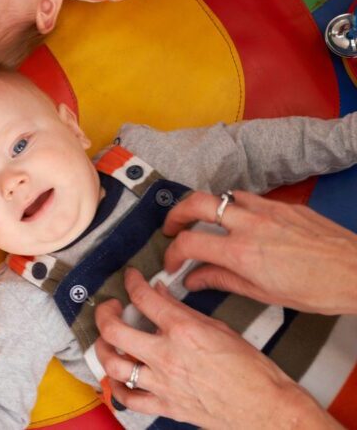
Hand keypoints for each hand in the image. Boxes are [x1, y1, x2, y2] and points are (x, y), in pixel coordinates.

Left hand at [94, 268, 333, 427]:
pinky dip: (116, 388)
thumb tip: (160, 292)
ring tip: (107, 340)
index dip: (131, 282)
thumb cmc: (253, 371)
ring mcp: (163, 383)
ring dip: (103, 348)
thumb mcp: (220, 328)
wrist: (268, 410)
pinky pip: (128, 399)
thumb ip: (183, 310)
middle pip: (114, 329)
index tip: (130, 278)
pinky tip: (116, 377)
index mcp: (184, 331)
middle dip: (104, 313)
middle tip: (109, 308)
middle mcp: (167, 356)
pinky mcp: (166, 406)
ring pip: (113, 364)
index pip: (144, 297)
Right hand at [163, 191, 356, 315]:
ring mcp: (267, 210)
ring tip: (206, 222)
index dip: (172, 254)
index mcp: (241, 252)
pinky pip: (249, 198)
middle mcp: (250, 225)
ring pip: (223, 196)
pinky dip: (237, 207)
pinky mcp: (283, 205)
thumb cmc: (319, 289)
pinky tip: (242, 221)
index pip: (189, 243)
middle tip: (172, 228)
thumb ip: (224, 281)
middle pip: (195, 203)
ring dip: (208, 207)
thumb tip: (196, 279)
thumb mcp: (264, 294)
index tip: (173, 263)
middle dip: (176, 214)